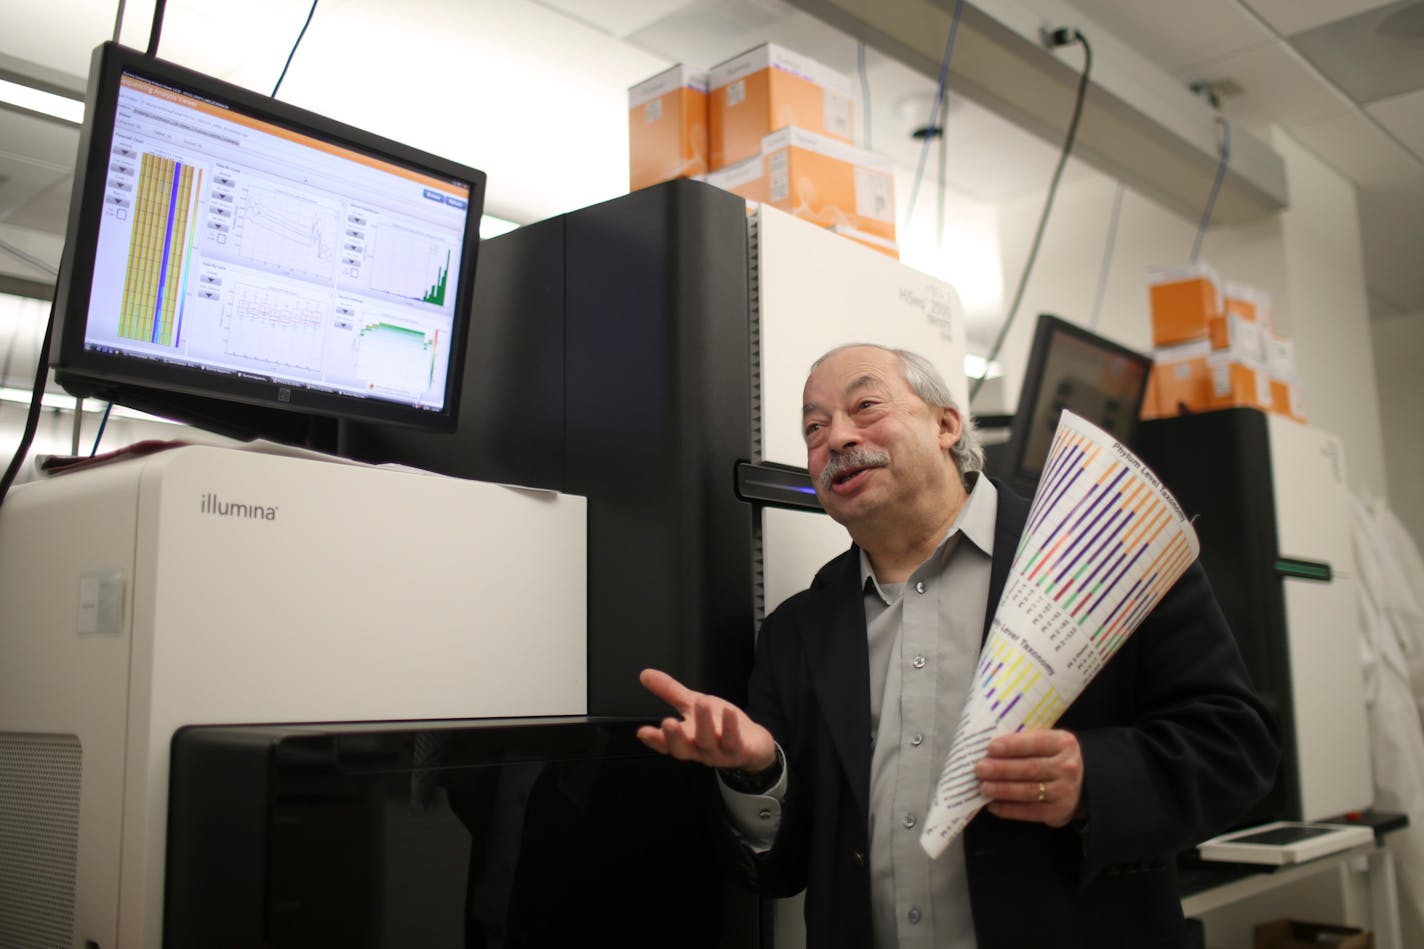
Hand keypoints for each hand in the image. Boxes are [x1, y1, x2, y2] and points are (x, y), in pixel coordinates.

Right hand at [636, 668, 775, 772]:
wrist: (753, 744)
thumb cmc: (720, 725)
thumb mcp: (692, 704)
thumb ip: (670, 692)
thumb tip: (645, 675)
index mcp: (686, 738)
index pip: (666, 744)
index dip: (654, 740)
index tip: (643, 732)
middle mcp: (700, 749)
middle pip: (683, 749)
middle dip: (674, 737)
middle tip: (667, 722)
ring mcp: (720, 752)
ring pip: (708, 743)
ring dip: (704, 724)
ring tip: (701, 703)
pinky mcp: (740, 751)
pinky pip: (734, 741)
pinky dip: (730, 727)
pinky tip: (728, 712)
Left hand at [974, 729, 1084, 827]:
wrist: (1081, 783)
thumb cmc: (1052, 757)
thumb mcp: (1047, 742)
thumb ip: (1024, 741)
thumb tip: (989, 749)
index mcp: (1063, 743)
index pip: (1036, 742)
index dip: (1012, 746)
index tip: (991, 748)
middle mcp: (1067, 767)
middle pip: (1030, 768)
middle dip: (1002, 769)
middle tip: (980, 769)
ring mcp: (1064, 791)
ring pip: (1029, 791)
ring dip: (1003, 790)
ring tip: (984, 787)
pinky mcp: (1058, 811)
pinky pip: (1030, 811)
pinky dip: (1009, 809)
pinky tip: (993, 805)